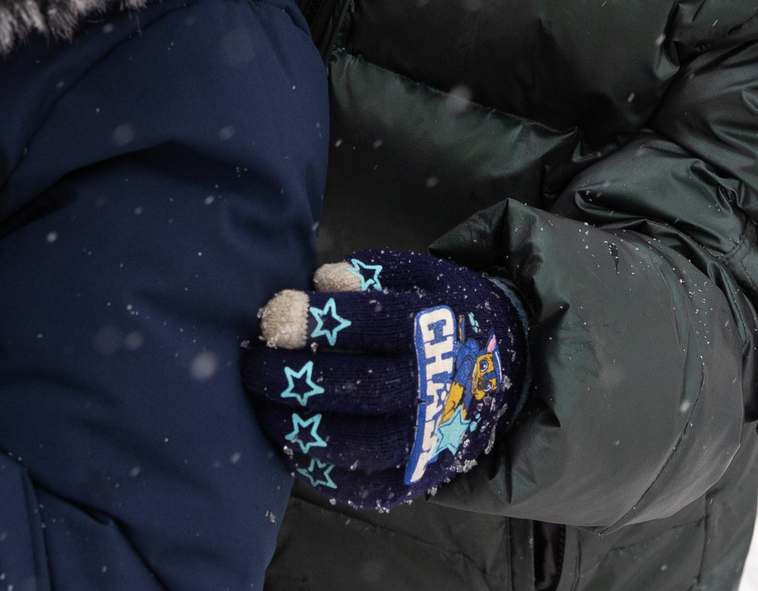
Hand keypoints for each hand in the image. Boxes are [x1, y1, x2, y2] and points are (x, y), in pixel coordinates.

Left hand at [239, 249, 525, 511]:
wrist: (506, 372)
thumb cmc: (446, 314)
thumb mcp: (423, 277)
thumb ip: (372, 274)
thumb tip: (324, 281)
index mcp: (432, 330)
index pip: (366, 324)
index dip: (314, 321)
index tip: (272, 316)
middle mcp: (429, 389)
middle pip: (348, 387)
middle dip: (288, 376)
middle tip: (252, 364)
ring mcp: (422, 443)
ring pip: (345, 442)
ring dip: (291, 423)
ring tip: (261, 403)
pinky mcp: (411, 482)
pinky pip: (352, 483)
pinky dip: (313, 463)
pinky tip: (290, 435)